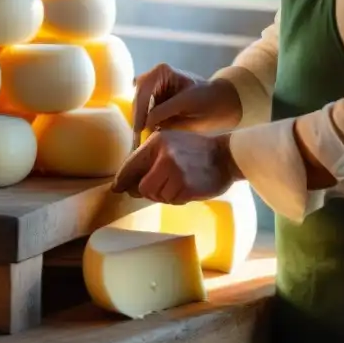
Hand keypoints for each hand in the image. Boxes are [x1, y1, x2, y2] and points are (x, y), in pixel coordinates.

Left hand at [111, 129, 236, 203]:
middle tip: (164, 185)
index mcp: (156, 141)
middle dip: (150, 191)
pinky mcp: (186, 186)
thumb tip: (121, 186)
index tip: (117, 189)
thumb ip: (148, 160)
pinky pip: (172, 201)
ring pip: (156, 196)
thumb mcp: (170, 144)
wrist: (226, 156)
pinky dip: (178, 198)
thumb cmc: (195, 151)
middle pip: (141, 188)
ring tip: (180, 183)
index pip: (130, 165)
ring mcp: (175, 171)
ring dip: (166, 195)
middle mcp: (163, 154)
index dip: (122, 180)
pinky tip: (188, 187)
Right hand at [132, 63, 242, 134]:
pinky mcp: (157, 102)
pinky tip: (149, 135)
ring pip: (139, 106)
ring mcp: (155, 90)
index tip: (140, 129)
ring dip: (140, 121)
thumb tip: (145, 123)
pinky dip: (146, 123)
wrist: (223, 104)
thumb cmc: (210, 100)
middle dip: (138, 117)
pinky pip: (146, 112)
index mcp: (162, 72)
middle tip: (138, 138)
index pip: (144, 92)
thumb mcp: (187, 105)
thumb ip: (164, 112)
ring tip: (143, 139)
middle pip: (138, 98)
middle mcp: (154, 78)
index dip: (140, 111)